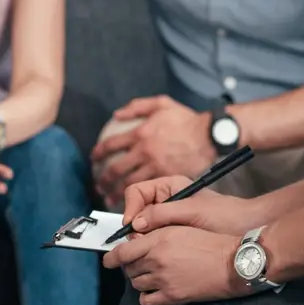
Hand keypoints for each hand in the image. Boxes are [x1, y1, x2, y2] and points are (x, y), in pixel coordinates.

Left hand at [91, 95, 215, 202]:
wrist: (209, 134)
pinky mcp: (167, 177)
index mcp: (141, 133)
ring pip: (129, 184)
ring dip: (116, 193)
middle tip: (99, 185)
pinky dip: (138, 198)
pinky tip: (134, 201)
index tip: (95, 158)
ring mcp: (155, 166)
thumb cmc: (187, 119)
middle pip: (116, 169)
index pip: (111, 145)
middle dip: (104, 179)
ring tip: (110, 198)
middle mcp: (145, 151)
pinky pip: (148, 190)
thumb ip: (137, 106)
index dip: (99, 153)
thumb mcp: (161, 103)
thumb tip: (118, 114)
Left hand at [102, 225, 245, 304]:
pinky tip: (154, 290)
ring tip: (150, 274)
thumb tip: (137, 237)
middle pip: (129, 268)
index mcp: (159, 239)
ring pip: (136, 283)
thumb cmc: (210, 242)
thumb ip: (156, 231)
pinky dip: (146, 296)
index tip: (108, 259)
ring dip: (139, 279)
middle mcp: (157, 259)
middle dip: (129, 266)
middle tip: (138, 263)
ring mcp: (163, 279)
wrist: (231, 263)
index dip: (112, 257)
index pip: (124, 251)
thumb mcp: (181, 227)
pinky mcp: (172, 296)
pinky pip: (147, 301)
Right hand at [121, 175, 256, 236]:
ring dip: (142, 238)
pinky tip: (159, 253)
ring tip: (151, 248)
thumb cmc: (225, 215)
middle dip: (134, 226)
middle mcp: (166, 200)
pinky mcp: (173, 234)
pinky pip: (154, 239)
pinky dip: (152, 245)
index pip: (136, 192)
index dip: (130, 208)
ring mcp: (169, 218)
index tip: (132, 225)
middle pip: (136, 211)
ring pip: (142, 227)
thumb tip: (135, 223)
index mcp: (169, 186)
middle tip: (140, 241)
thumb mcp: (192, 211)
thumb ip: (162, 214)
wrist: (247, 229)